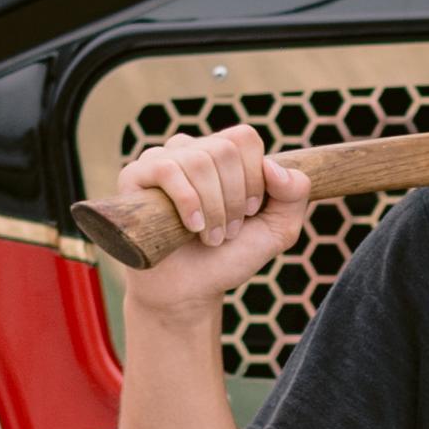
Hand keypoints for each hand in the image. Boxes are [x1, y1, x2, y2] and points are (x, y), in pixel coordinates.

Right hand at [112, 120, 312, 314]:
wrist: (189, 290)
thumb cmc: (229, 257)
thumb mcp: (277, 230)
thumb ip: (294, 196)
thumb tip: (273, 167)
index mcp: (223, 155)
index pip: (245, 138)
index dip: (255, 177)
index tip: (251, 213)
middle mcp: (191, 150)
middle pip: (224, 149)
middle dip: (235, 198)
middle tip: (229, 231)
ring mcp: (161, 160)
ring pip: (198, 159)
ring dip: (213, 206)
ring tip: (210, 236)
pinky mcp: (134, 176)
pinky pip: (167, 169)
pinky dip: (188, 201)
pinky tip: (192, 227)